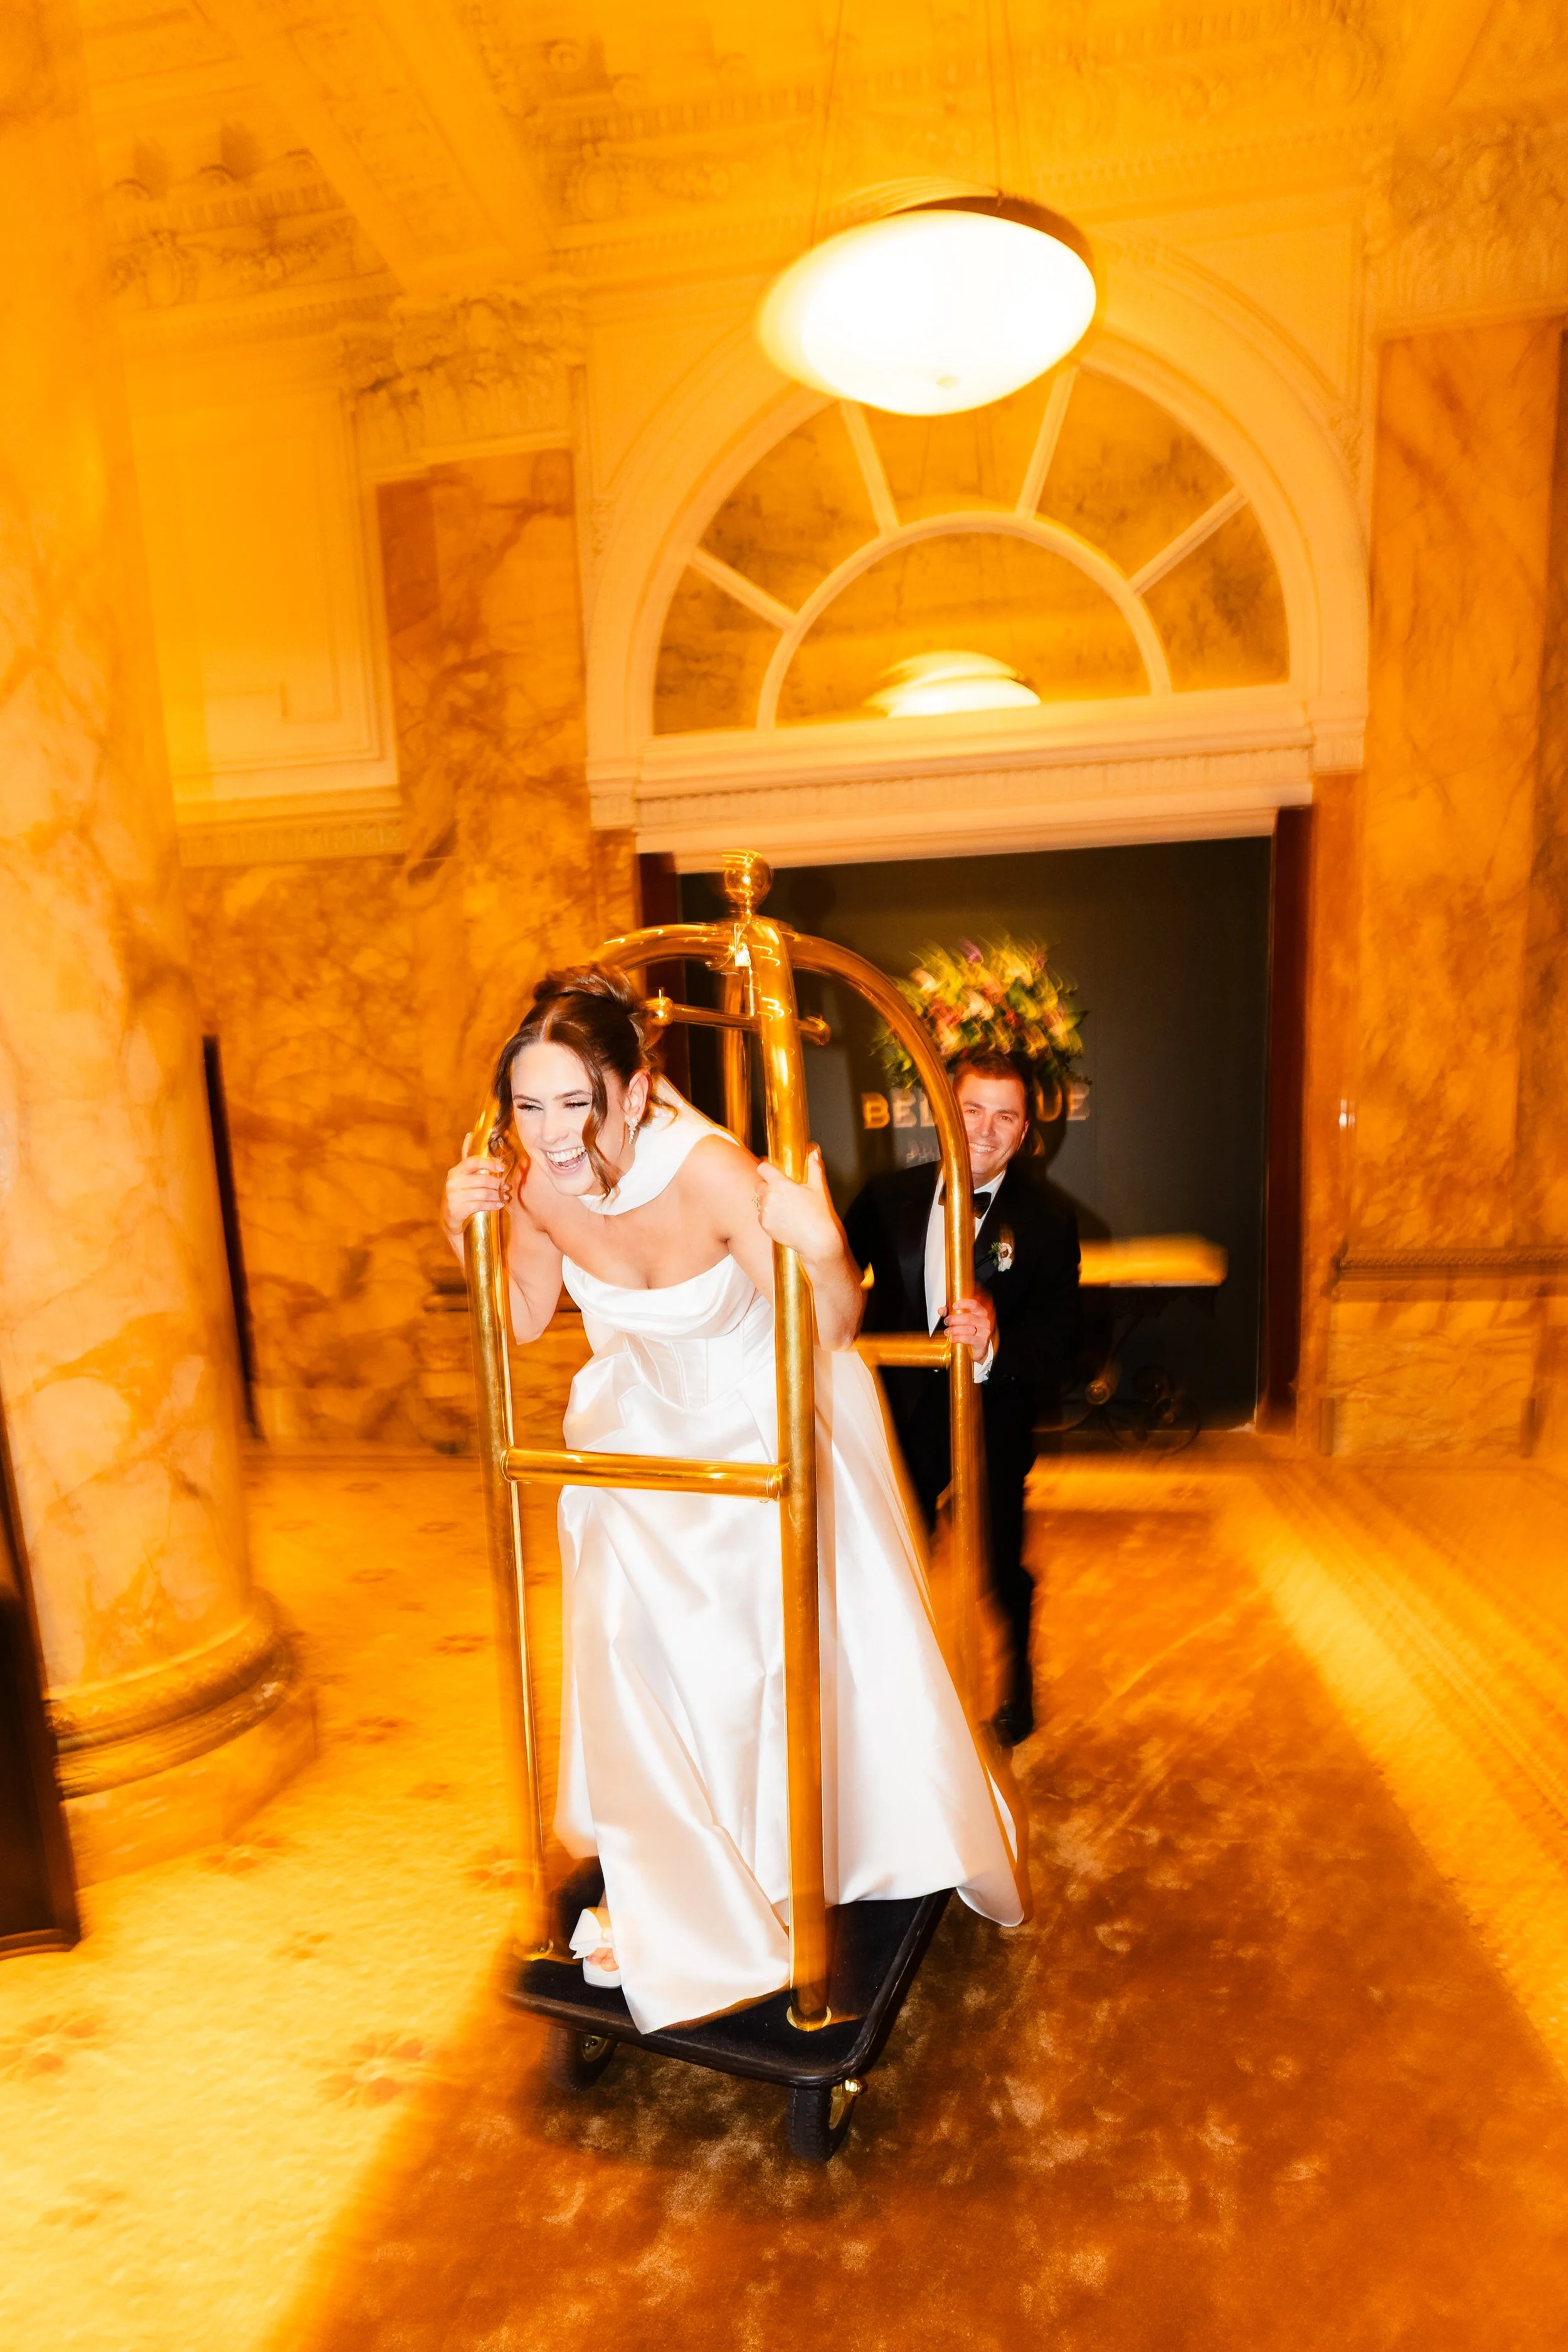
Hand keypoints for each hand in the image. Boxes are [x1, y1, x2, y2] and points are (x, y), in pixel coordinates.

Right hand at [442, 1130, 511, 1237]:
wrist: (449, 1218)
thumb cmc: (460, 1193)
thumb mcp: (462, 1175)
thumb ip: (467, 1157)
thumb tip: (470, 1134)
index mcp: (455, 1171)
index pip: (473, 1161)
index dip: (489, 1163)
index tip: (502, 1167)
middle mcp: (452, 1182)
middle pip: (482, 1179)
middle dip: (497, 1183)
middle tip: (507, 1186)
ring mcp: (453, 1196)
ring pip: (482, 1193)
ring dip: (497, 1195)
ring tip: (505, 1196)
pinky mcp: (456, 1210)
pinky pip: (479, 1205)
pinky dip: (492, 1205)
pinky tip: (499, 1205)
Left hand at [752, 1148, 840, 1262]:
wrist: (817, 1240)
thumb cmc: (819, 1214)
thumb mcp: (818, 1187)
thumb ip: (814, 1167)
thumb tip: (814, 1152)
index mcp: (780, 1184)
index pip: (762, 1168)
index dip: (765, 1167)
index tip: (768, 1168)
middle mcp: (769, 1197)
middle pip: (759, 1185)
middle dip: (767, 1185)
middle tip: (780, 1191)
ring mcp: (765, 1212)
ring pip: (760, 1202)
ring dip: (768, 1202)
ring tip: (784, 1207)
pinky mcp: (765, 1225)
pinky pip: (761, 1216)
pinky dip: (768, 1216)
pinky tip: (782, 1218)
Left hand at [944, 1290, 996, 1356]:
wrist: (980, 1346)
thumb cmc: (971, 1330)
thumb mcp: (963, 1320)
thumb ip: (952, 1313)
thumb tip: (941, 1310)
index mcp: (980, 1312)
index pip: (974, 1304)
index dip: (964, 1304)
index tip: (954, 1306)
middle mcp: (984, 1320)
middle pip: (967, 1318)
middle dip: (954, 1320)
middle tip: (946, 1321)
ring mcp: (984, 1331)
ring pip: (966, 1329)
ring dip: (953, 1330)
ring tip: (947, 1331)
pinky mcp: (982, 1341)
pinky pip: (967, 1338)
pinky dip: (957, 1338)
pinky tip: (952, 1338)